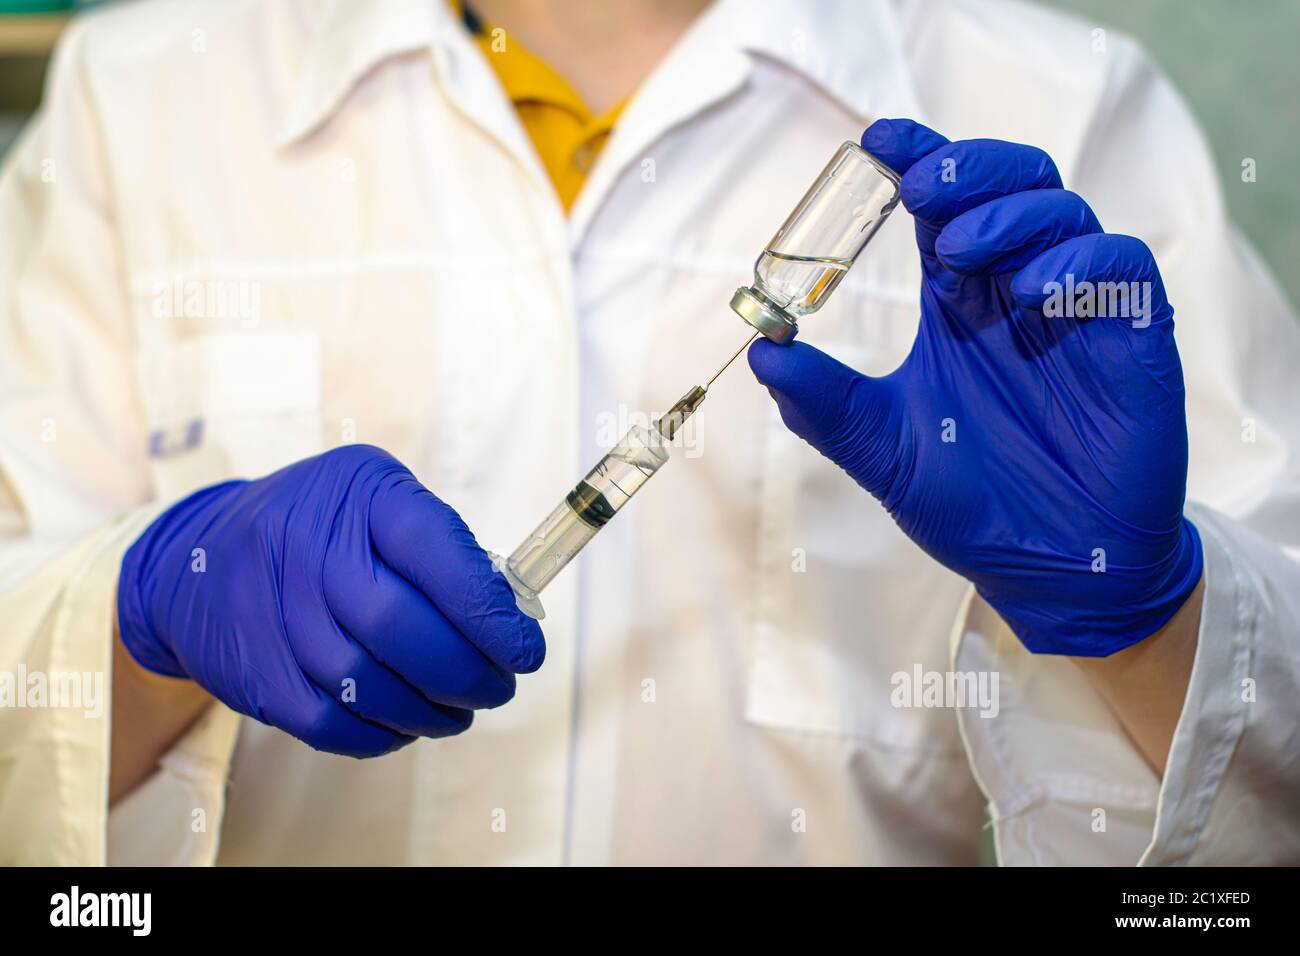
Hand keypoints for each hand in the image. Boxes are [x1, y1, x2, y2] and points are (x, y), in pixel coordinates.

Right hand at [117, 445, 543, 755]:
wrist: (197, 562)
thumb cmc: (318, 528)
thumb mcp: (378, 500)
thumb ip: (444, 546)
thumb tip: (508, 616)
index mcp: (359, 494)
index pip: (436, 552)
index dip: (490, 612)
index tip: (525, 650)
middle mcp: (307, 546)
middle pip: (401, 628)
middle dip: (468, 672)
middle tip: (499, 687)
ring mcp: (272, 611)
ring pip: (368, 684)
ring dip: (432, 712)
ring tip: (460, 710)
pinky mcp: (254, 673)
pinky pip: (331, 722)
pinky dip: (382, 734)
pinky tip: (407, 724)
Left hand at [748, 118, 1202, 655]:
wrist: (1050, 570)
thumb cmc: (972, 505)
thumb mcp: (882, 451)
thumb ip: (824, 403)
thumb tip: (759, 351)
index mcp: (957, 306)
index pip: (941, 207)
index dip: (917, 160)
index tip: (877, 141)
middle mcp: (1015, 293)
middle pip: (1007, 183)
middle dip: (965, 167)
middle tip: (920, 185)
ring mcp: (1076, 309)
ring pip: (1060, 210)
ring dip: (1009, 212)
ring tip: (959, 250)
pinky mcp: (1132, 335)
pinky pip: (1121, 264)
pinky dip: (1079, 262)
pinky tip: (1035, 295)